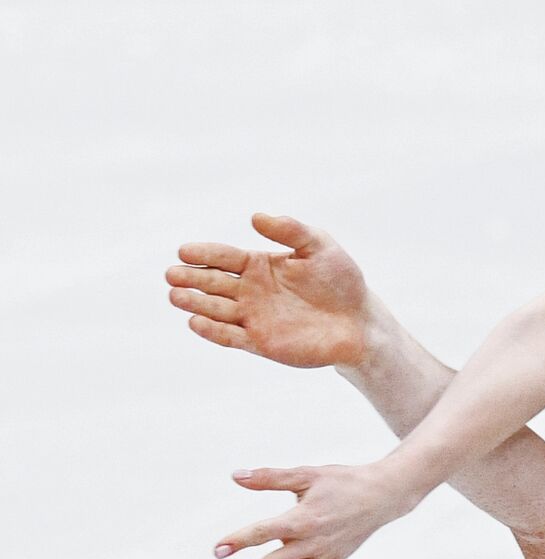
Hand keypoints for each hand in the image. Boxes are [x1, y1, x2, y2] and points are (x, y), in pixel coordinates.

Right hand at [167, 213, 369, 368]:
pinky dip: (212, 331)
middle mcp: (251, 291)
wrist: (359, 321)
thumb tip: (255, 217)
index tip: (184, 251)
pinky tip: (195, 322)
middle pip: (213, 283)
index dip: (205, 254)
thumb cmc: (341, 281)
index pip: (225, 257)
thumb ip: (289, 230)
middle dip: (191, 278)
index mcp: (259, 265)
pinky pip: (230, 336)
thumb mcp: (319, 246)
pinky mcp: (260, 342)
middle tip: (172, 274)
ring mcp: (253, 317)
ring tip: (176, 295)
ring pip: (216, 309)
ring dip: (195, 303)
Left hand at [214, 462, 423, 558]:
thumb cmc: (342, 481)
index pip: (264, 532)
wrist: (382, 495)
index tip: (218, 551)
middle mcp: (310, 541)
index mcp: (301, 518)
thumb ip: (270, 478)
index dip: (240, 540)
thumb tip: (235, 476)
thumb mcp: (307, 475)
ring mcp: (322, 555)